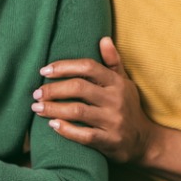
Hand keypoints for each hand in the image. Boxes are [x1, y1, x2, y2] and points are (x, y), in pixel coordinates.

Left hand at [33, 37, 156, 163]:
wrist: (143, 140)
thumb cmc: (128, 107)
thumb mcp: (124, 83)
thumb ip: (113, 62)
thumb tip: (104, 39)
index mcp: (117, 82)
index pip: (88, 67)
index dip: (64, 66)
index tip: (45, 70)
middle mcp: (116, 99)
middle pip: (79, 88)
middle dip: (54, 89)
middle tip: (36, 92)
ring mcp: (113, 121)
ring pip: (78, 111)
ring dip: (53, 109)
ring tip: (37, 107)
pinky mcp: (110, 141)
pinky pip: (84, 135)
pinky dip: (66, 129)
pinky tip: (52, 125)